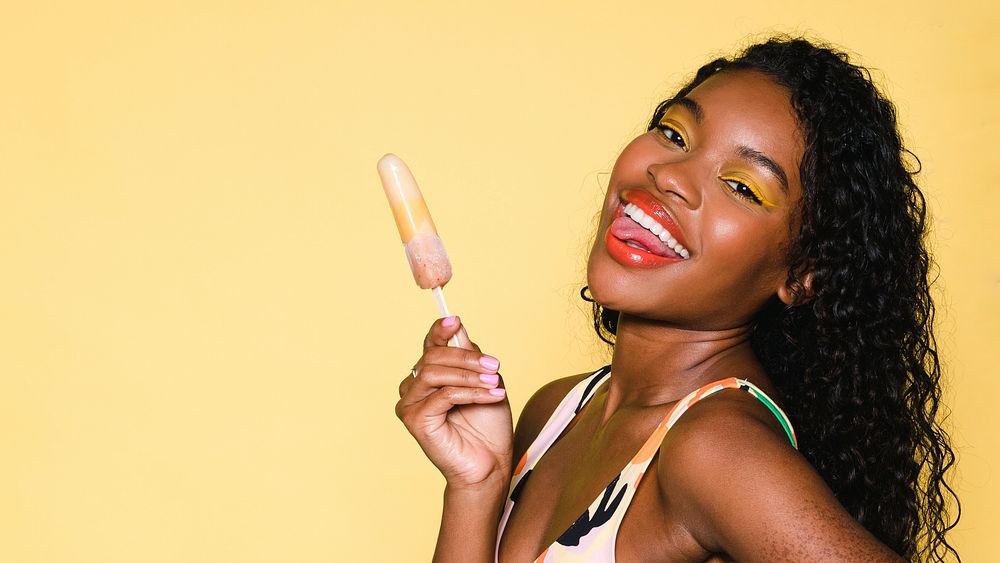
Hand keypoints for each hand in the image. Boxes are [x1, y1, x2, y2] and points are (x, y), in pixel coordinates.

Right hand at [396, 316, 513, 488]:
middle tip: (494, 366)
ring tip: (495, 384)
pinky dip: (470, 392)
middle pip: (432, 356)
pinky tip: (491, 396)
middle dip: (467, 358)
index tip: (455, 320)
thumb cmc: (486, 425)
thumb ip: (468, 355)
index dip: (440, 330)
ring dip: (469, 375)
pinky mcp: (415, 421)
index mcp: (427, 377)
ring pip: (434, 373)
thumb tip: (457, 327)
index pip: (429, 346)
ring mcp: (409, 405)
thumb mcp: (484, 380)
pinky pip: (443, 395)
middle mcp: (413, 388)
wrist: (489, 463)